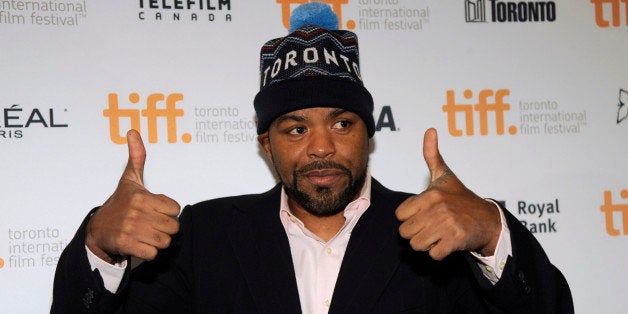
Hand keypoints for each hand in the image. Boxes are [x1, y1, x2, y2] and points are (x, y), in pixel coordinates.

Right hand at [86, 130, 180, 263]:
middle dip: (165, 228)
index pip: (176, 209)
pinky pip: (153, 253)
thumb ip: (137, 157)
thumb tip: (133, 131)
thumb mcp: (129, 180)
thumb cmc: (120, 203)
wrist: (98, 229)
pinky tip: (139, 244)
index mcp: (141, 196)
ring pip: (165, 241)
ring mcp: (130, 229)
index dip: (168, 212)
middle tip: (151, 224)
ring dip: (158, 241)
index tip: (155, 210)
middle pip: (173, 226)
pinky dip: (149, 252)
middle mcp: (136, 212)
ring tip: (145, 234)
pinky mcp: (125, 245)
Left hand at [395, 128, 499, 259]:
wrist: (487, 219)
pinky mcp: (456, 240)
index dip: (409, 217)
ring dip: (426, 244)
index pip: (400, 215)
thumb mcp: (445, 175)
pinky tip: (447, 242)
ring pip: (417, 245)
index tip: (423, 213)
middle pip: (406, 233)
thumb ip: (432, 155)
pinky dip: (438, 253)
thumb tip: (430, 130)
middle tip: (430, 226)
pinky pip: (433, 255)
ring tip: (438, 234)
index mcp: (430, 195)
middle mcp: (438, 208)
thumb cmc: (461, 197)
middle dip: (416, 233)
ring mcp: (447, 225)